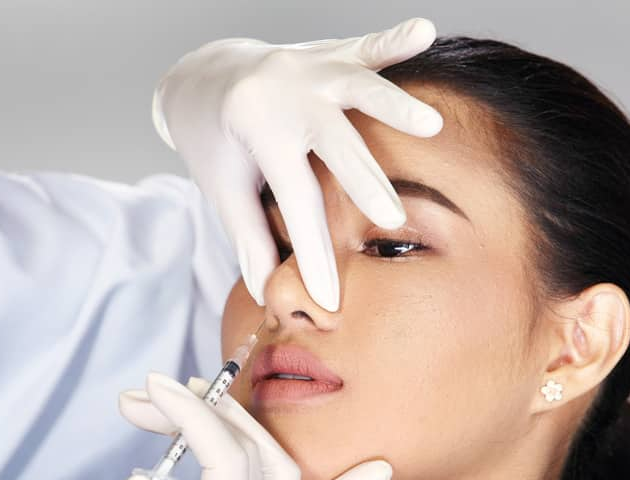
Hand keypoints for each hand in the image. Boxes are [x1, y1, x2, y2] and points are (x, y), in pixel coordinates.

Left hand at [152, 18, 442, 312]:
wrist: (200, 78)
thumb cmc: (213, 141)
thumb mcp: (223, 189)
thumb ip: (249, 237)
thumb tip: (268, 293)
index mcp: (255, 126)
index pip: (295, 197)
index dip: (314, 251)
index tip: (331, 298)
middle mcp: (284, 92)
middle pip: (334, 143)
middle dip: (364, 182)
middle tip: (392, 216)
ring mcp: (308, 66)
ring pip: (357, 86)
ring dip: (395, 106)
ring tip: (429, 125)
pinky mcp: (327, 54)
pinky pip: (364, 46)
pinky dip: (394, 41)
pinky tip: (424, 31)